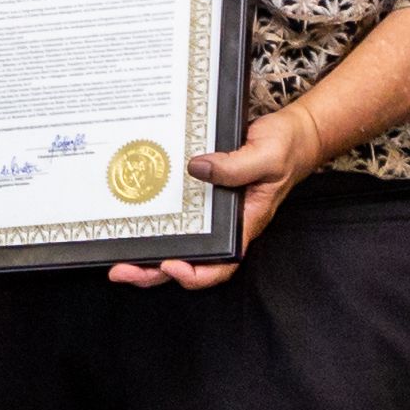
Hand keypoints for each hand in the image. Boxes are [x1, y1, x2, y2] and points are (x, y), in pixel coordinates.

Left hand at [110, 105, 317, 291]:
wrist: (292, 135)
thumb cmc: (287, 148)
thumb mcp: (267, 155)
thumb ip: (236, 166)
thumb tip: (197, 168)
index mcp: (244, 225)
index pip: (220, 265)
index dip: (194, 274)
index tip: (170, 265)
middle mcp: (224, 225)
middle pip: (189, 262)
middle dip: (154, 271)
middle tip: (122, 270)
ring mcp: (210, 213)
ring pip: (177, 244)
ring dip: (147, 255)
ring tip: (117, 259)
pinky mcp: (200, 197)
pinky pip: (176, 218)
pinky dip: (152, 224)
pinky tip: (130, 219)